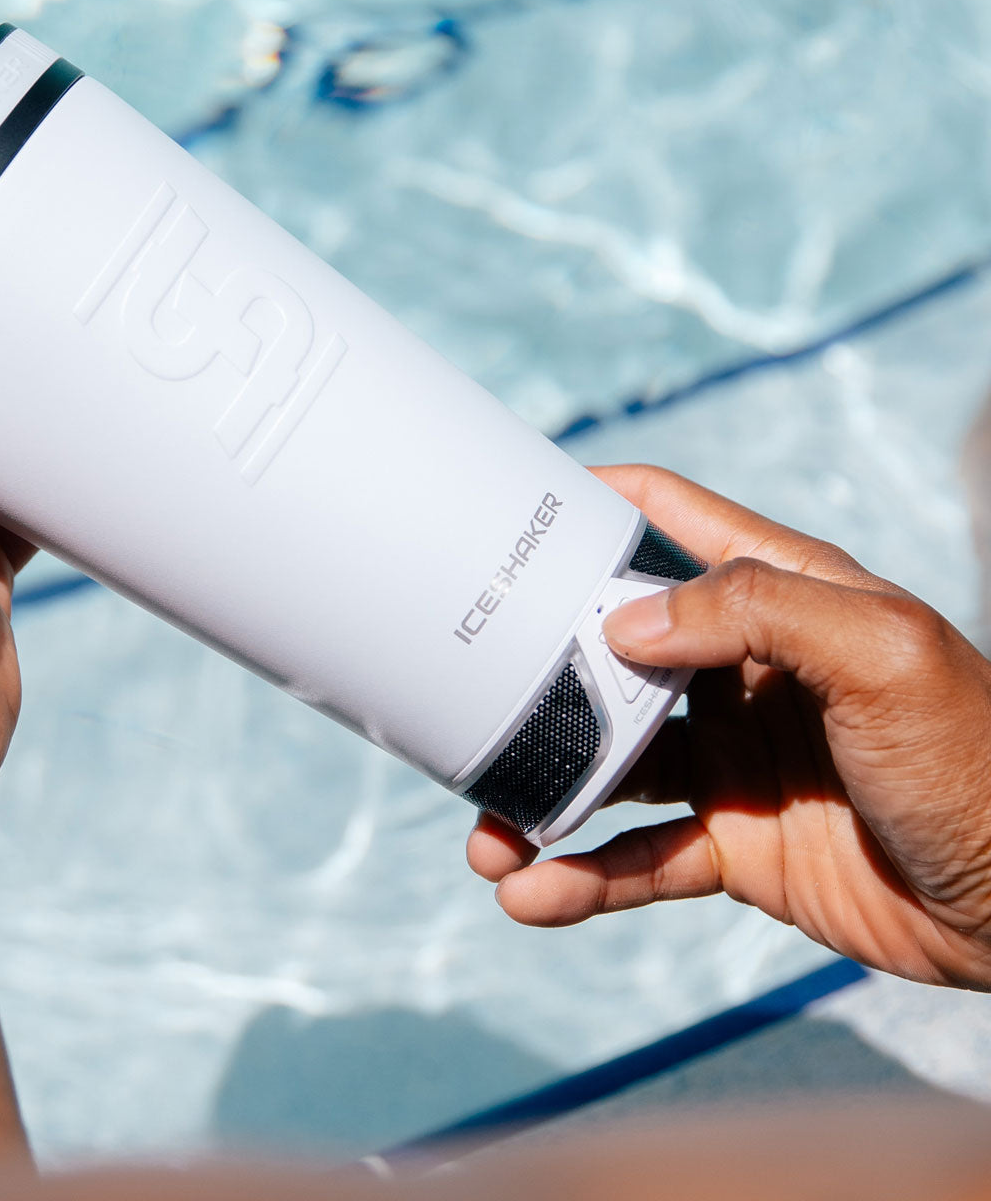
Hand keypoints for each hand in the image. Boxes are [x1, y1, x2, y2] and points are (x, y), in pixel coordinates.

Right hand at [468, 464, 990, 989]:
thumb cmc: (978, 752)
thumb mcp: (880, 650)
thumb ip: (755, 609)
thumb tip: (621, 624)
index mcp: (779, 594)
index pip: (666, 520)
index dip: (587, 504)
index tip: (505, 506)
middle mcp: (741, 669)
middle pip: (608, 649)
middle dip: (533, 674)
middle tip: (461, 697)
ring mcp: (730, 759)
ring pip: (607, 765)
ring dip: (540, 795)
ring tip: (485, 839)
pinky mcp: (734, 844)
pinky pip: (639, 860)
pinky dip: (582, 880)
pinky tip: (533, 896)